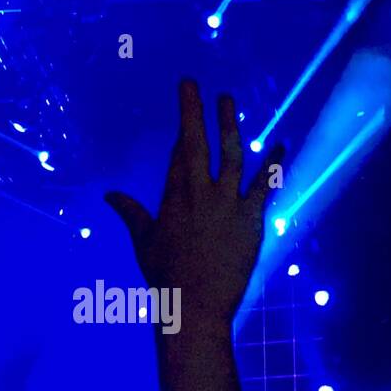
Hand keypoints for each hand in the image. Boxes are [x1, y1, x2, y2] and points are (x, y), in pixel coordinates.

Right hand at [105, 80, 285, 325]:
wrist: (195, 306)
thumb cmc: (166, 277)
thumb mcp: (143, 242)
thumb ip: (129, 213)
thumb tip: (108, 196)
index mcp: (171, 197)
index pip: (177, 155)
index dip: (183, 132)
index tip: (187, 113)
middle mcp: (197, 193)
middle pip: (194, 142)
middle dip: (193, 110)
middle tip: (193, 84)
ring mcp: (226, 203)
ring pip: (230, 153)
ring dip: (229, 124)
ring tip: (227, 99)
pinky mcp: (251, 218)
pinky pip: (265, 184)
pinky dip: (274, 163)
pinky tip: (282, 143)